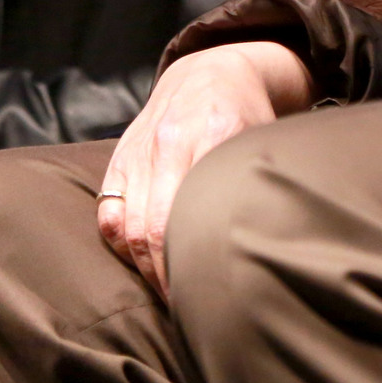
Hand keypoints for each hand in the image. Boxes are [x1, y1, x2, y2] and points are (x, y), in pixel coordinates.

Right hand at [96, 40, 313, 298]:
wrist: (212, 72)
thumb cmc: (250, 116)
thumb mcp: (266, 139)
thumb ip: (262, 182)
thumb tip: (273, 244)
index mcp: (216, 134)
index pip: (196, 214)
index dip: (197, 262)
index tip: (212, 296)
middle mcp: (172, 141)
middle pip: (157, 228)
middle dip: (168, 277)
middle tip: (189, 310)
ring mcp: (141, 150)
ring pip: (129, 225)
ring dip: (145, 269)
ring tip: (166, 296)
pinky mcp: (120, 157)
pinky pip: (109, 212)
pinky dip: (120, 245)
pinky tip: (140, 265)